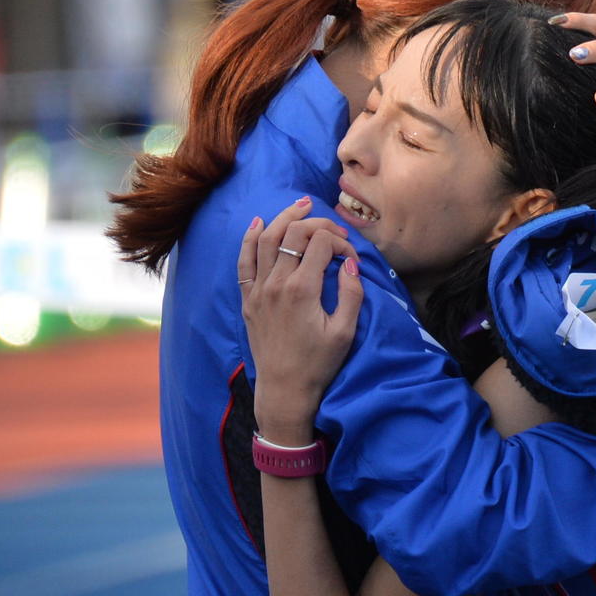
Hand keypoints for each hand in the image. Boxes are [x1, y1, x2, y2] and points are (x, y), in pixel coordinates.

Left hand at [238, 198, 363, 443]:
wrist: (284, 390)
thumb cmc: (319, 364)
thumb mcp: (345, 332)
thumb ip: (350, 294)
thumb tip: (350, 265)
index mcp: (303, 290)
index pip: (321, 244)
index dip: (341, 243)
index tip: (352, 260)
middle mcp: (276, 283)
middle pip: (294, 234)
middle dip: (316, 223)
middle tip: (333, 227)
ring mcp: (258, 290)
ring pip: (267, 239)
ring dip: (284, 218)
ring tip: (300, 205)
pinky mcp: (248, 299)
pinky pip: (244, 261)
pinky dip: (250, 239)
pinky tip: (258, 223)